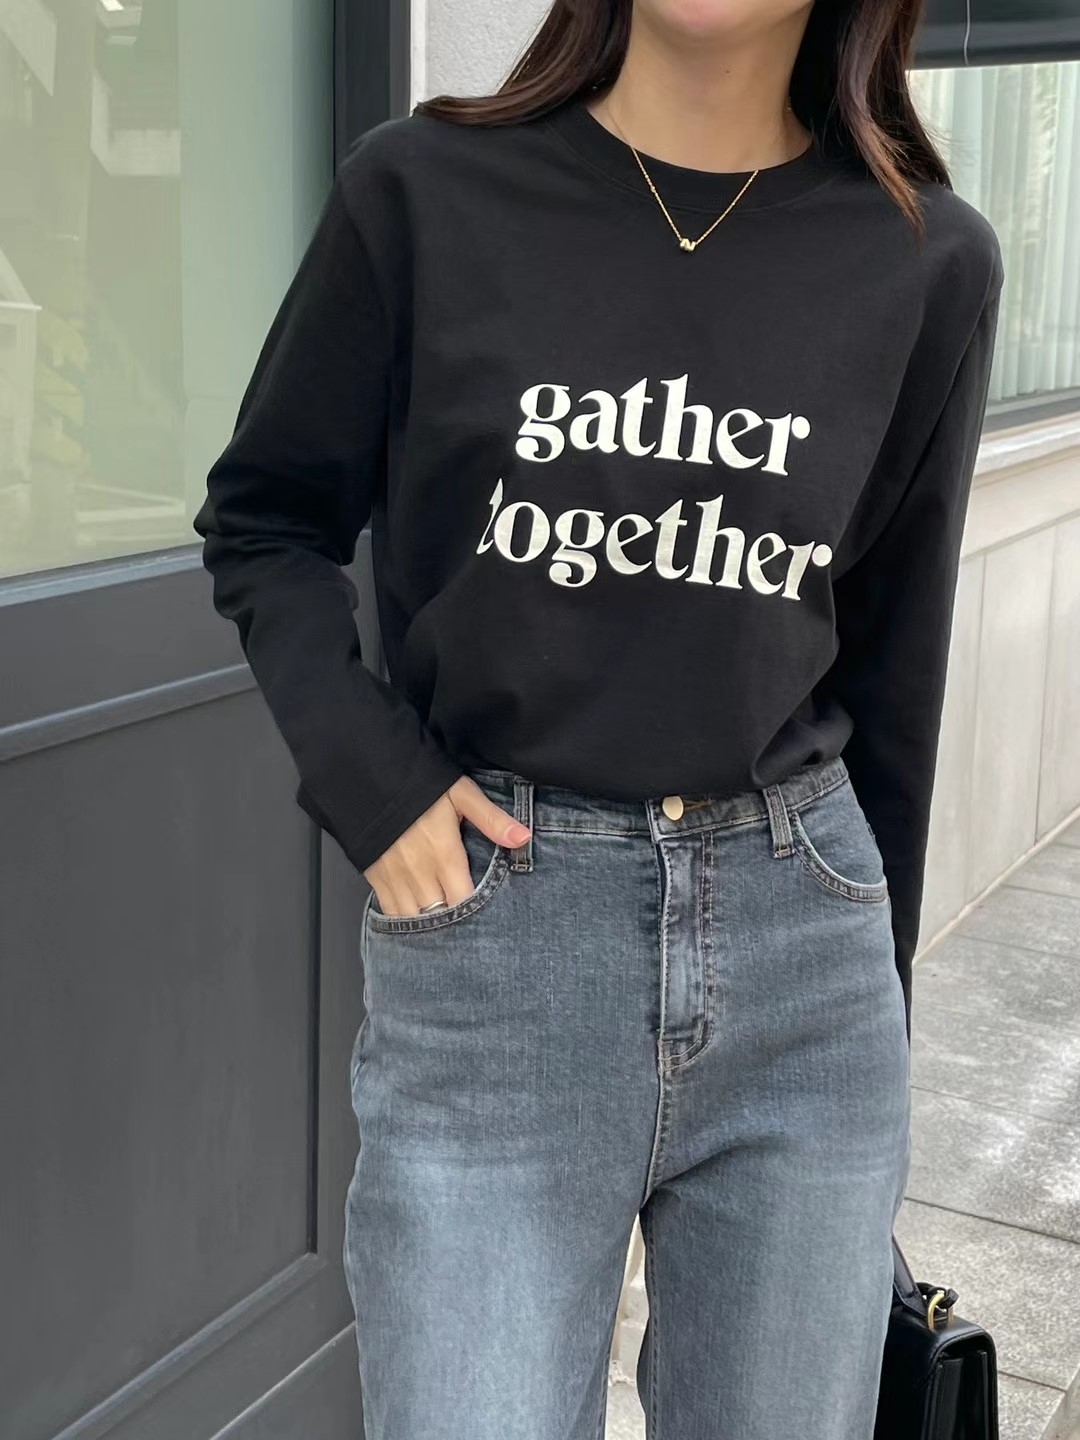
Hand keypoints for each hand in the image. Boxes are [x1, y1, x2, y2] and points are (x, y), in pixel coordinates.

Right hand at [361, 776, 531, 917]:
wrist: (371, 777)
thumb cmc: (421, 785)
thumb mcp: (462, 794)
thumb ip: (491, 819)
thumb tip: (523, 838)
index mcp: (444, 854)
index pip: (465, 900)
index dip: (477, 912)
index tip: (489, 915)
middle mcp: (419, 873)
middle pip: (441, 915)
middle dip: (455, 922)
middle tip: (469, 925)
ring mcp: (395, 878)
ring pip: (415, 919)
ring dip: (430, 924)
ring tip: (445, 925)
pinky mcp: (375, 878)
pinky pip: (391, 912)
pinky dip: (405, 920)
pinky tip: (417, 919)